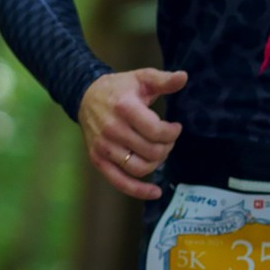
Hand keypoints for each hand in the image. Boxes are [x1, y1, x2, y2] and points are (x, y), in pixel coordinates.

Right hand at [79, 66, 187, 200]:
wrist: (85, 96)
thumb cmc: (119, 88)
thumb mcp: (141, 78)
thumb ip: (164, 80)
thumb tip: (184, 77)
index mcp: (124, 107)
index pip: (156, 131)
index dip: (172, 133)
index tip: (175, 128)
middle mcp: (112, 129)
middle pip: (151, 151)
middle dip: (166, 147)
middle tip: (167, 139)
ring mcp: (104, 147)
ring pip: (140, 167)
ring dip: (157, 163)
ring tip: (159, 152)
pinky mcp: (98, 160)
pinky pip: (120, 182)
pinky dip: (139, 191)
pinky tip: (155, 192)